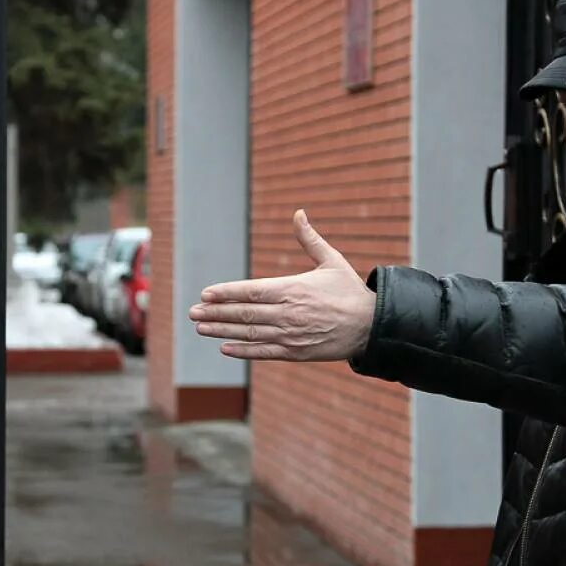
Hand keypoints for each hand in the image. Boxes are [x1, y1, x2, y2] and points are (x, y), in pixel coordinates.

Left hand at [188, 210, 376, 361]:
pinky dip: (243, 351)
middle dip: (216, 312)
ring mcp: (291, 335)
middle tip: (193, 311)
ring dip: (222, 330)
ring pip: (250, 333)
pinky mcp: (296, 352)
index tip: (206, 293)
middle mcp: (289, 313)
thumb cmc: (349, 291)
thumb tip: (299, 212)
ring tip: (200, 327)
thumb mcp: (332, 261)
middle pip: (245, 313)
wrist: (373, 326)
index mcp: (293, 289)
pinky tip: (224, 347)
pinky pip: (264, 352)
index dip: (227, 292)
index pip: (252, 291)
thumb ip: (309, 239)